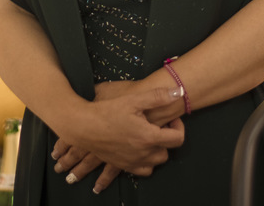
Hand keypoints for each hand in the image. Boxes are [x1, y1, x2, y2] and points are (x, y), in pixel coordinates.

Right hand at [49, 86, 184, 188]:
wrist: (83, 126)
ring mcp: (133, 161)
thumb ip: (158, 96)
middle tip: (159, 124)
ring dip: (157, 150)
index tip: (170, 117)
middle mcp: (144, 153)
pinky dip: (146, 162)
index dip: (178, 126)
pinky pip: (143, 170)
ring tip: (149, 136)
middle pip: (168, 151)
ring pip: (156, 162)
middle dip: (167, 138)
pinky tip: (140, 150)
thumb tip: (179, 92)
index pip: (177, 138)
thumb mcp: (134, 100)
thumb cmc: (108, 111)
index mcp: (149, 137)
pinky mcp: (123, 165)